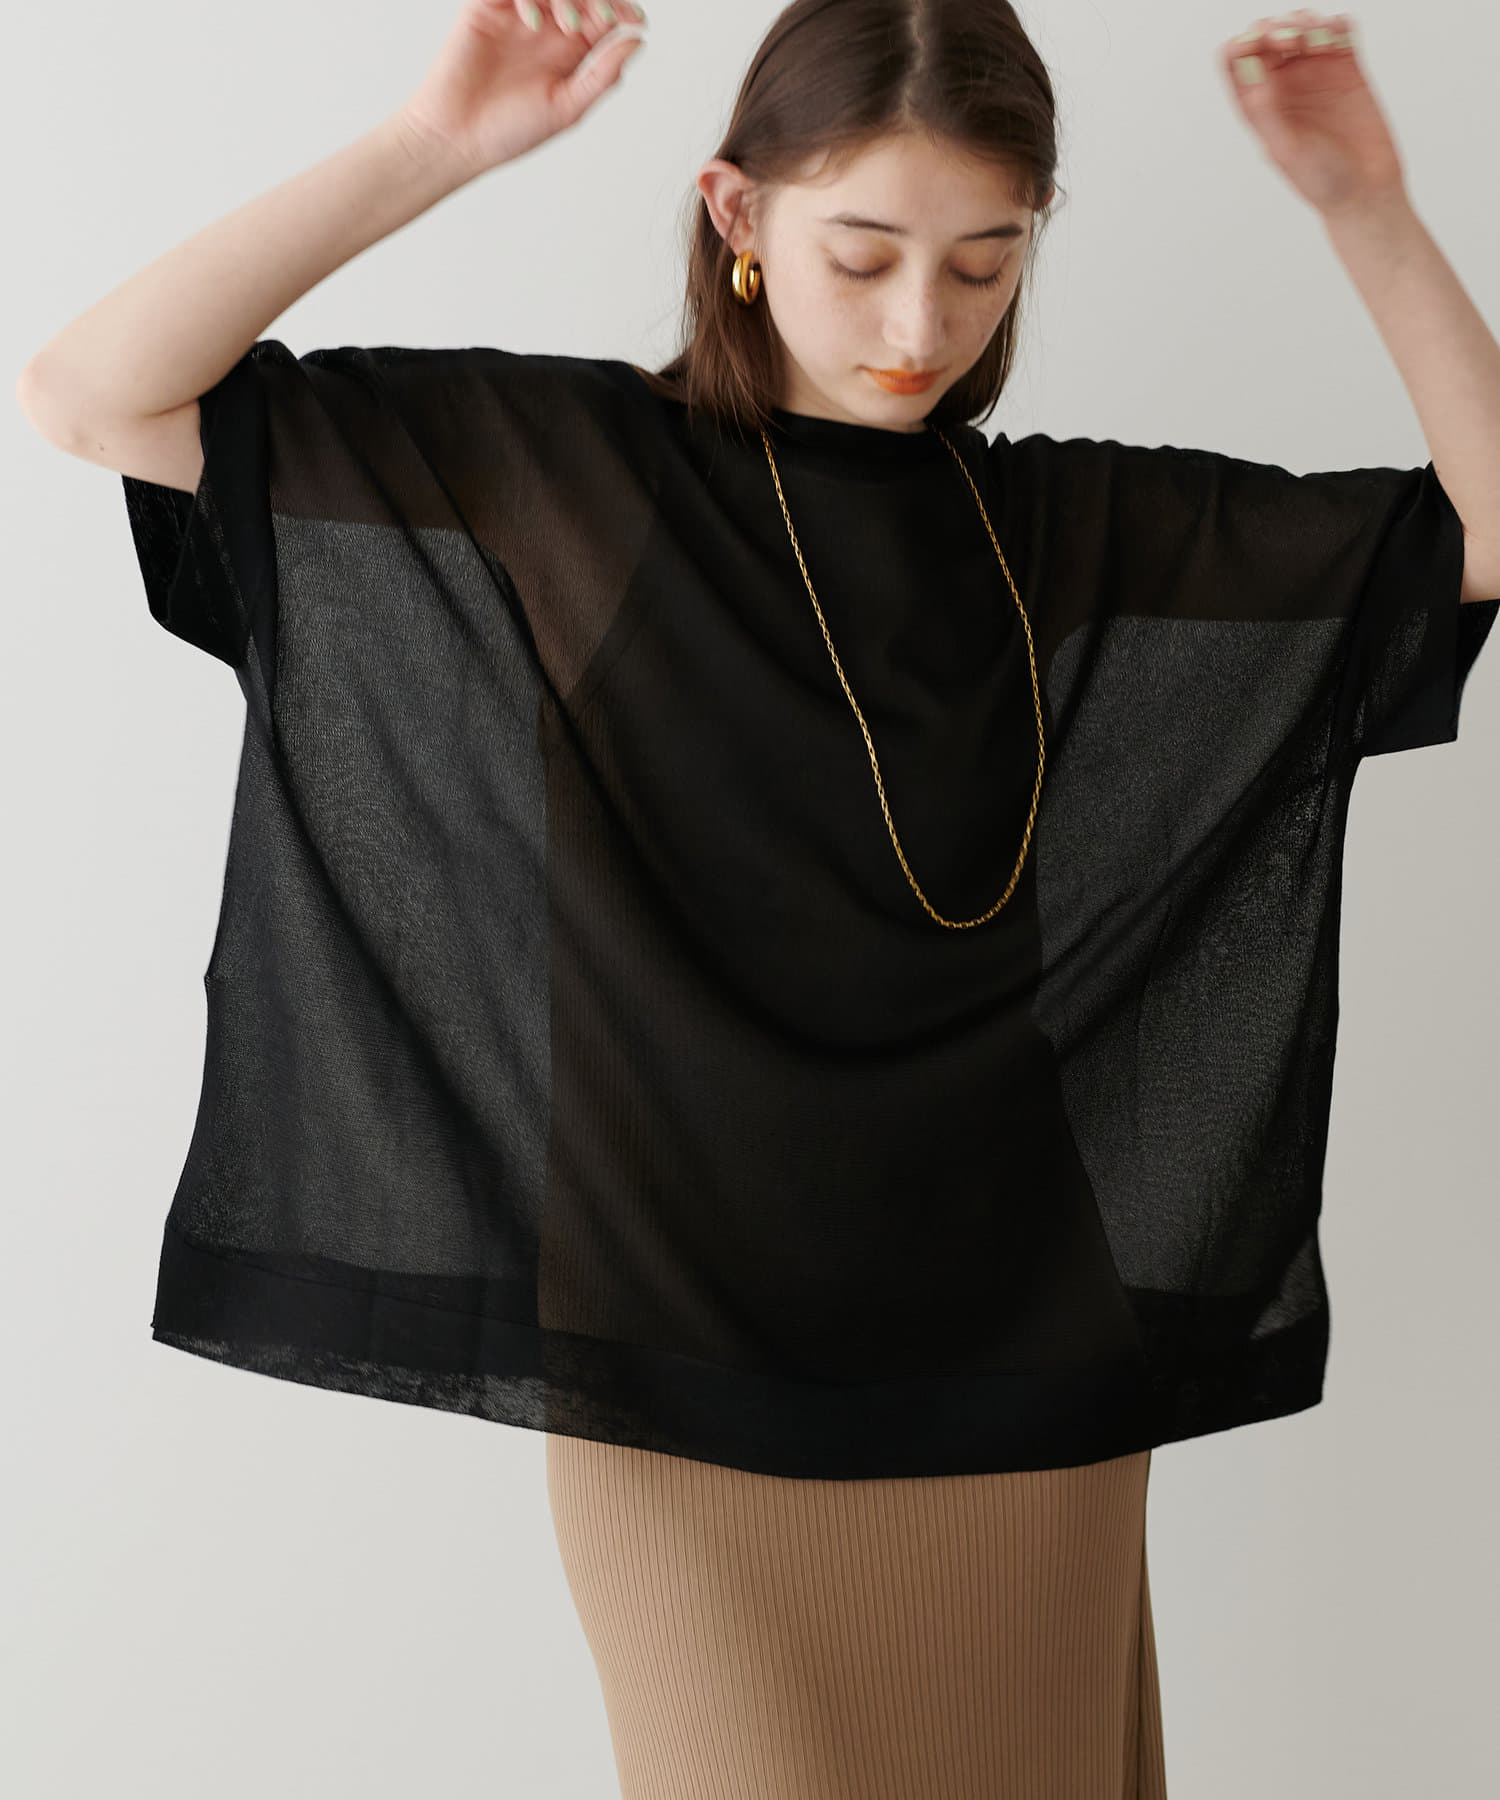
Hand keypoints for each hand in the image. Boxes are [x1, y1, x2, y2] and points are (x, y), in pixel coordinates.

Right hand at [398, 0, 647, 182]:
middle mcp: (546, 28)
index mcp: (569, 51)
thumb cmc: (510, 131)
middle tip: (604, 18)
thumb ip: (602, 75)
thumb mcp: (567, 107)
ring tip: (567, 27)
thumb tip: (637, 41)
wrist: (458, 138)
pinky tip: (531, 22)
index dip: (621, 10)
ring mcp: (516, 15)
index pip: (601, 15)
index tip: (636, 21)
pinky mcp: (485, 8)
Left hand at [1221, 11, 1406, 216]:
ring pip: (1301, 25)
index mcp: (1256, 104)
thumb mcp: (1286, 149)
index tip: (1258, 44)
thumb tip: (1251, 76)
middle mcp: (1281, 85)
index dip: (1242, 43)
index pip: (1235, 59)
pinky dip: (1336, 24)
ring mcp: (1313, 72)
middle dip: (1276, 27)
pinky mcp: (1346, 68)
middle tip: (1292, 41)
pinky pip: (1338, 30)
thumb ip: (1266, 112)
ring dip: (1306, 21)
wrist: (1366, 188)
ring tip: (1319, 42)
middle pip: (1266, 34)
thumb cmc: (1320, 180)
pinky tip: (1337, 38)